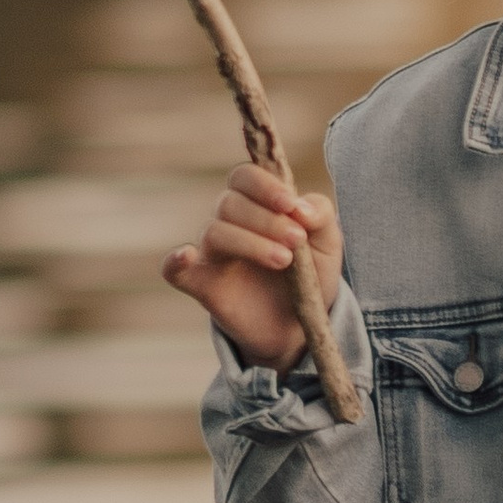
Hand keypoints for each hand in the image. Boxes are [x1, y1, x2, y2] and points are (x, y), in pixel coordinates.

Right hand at [163, 160, 346, 370]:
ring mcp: (212, 255)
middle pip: (229, 203)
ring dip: (249, 242)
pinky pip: (174, 271)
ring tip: (285, 261)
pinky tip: (185, 256)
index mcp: (255, 204)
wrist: (301, 325)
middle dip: (266, 219)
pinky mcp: (202, 286)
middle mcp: (228, 223)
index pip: (244, 177)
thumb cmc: (311, 275)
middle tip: (296, 240)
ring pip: (214, 232)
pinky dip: (174, 261)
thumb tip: (299, 207)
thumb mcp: (328, 243)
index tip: (289, 204)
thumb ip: (320, 215)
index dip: (263, 185)